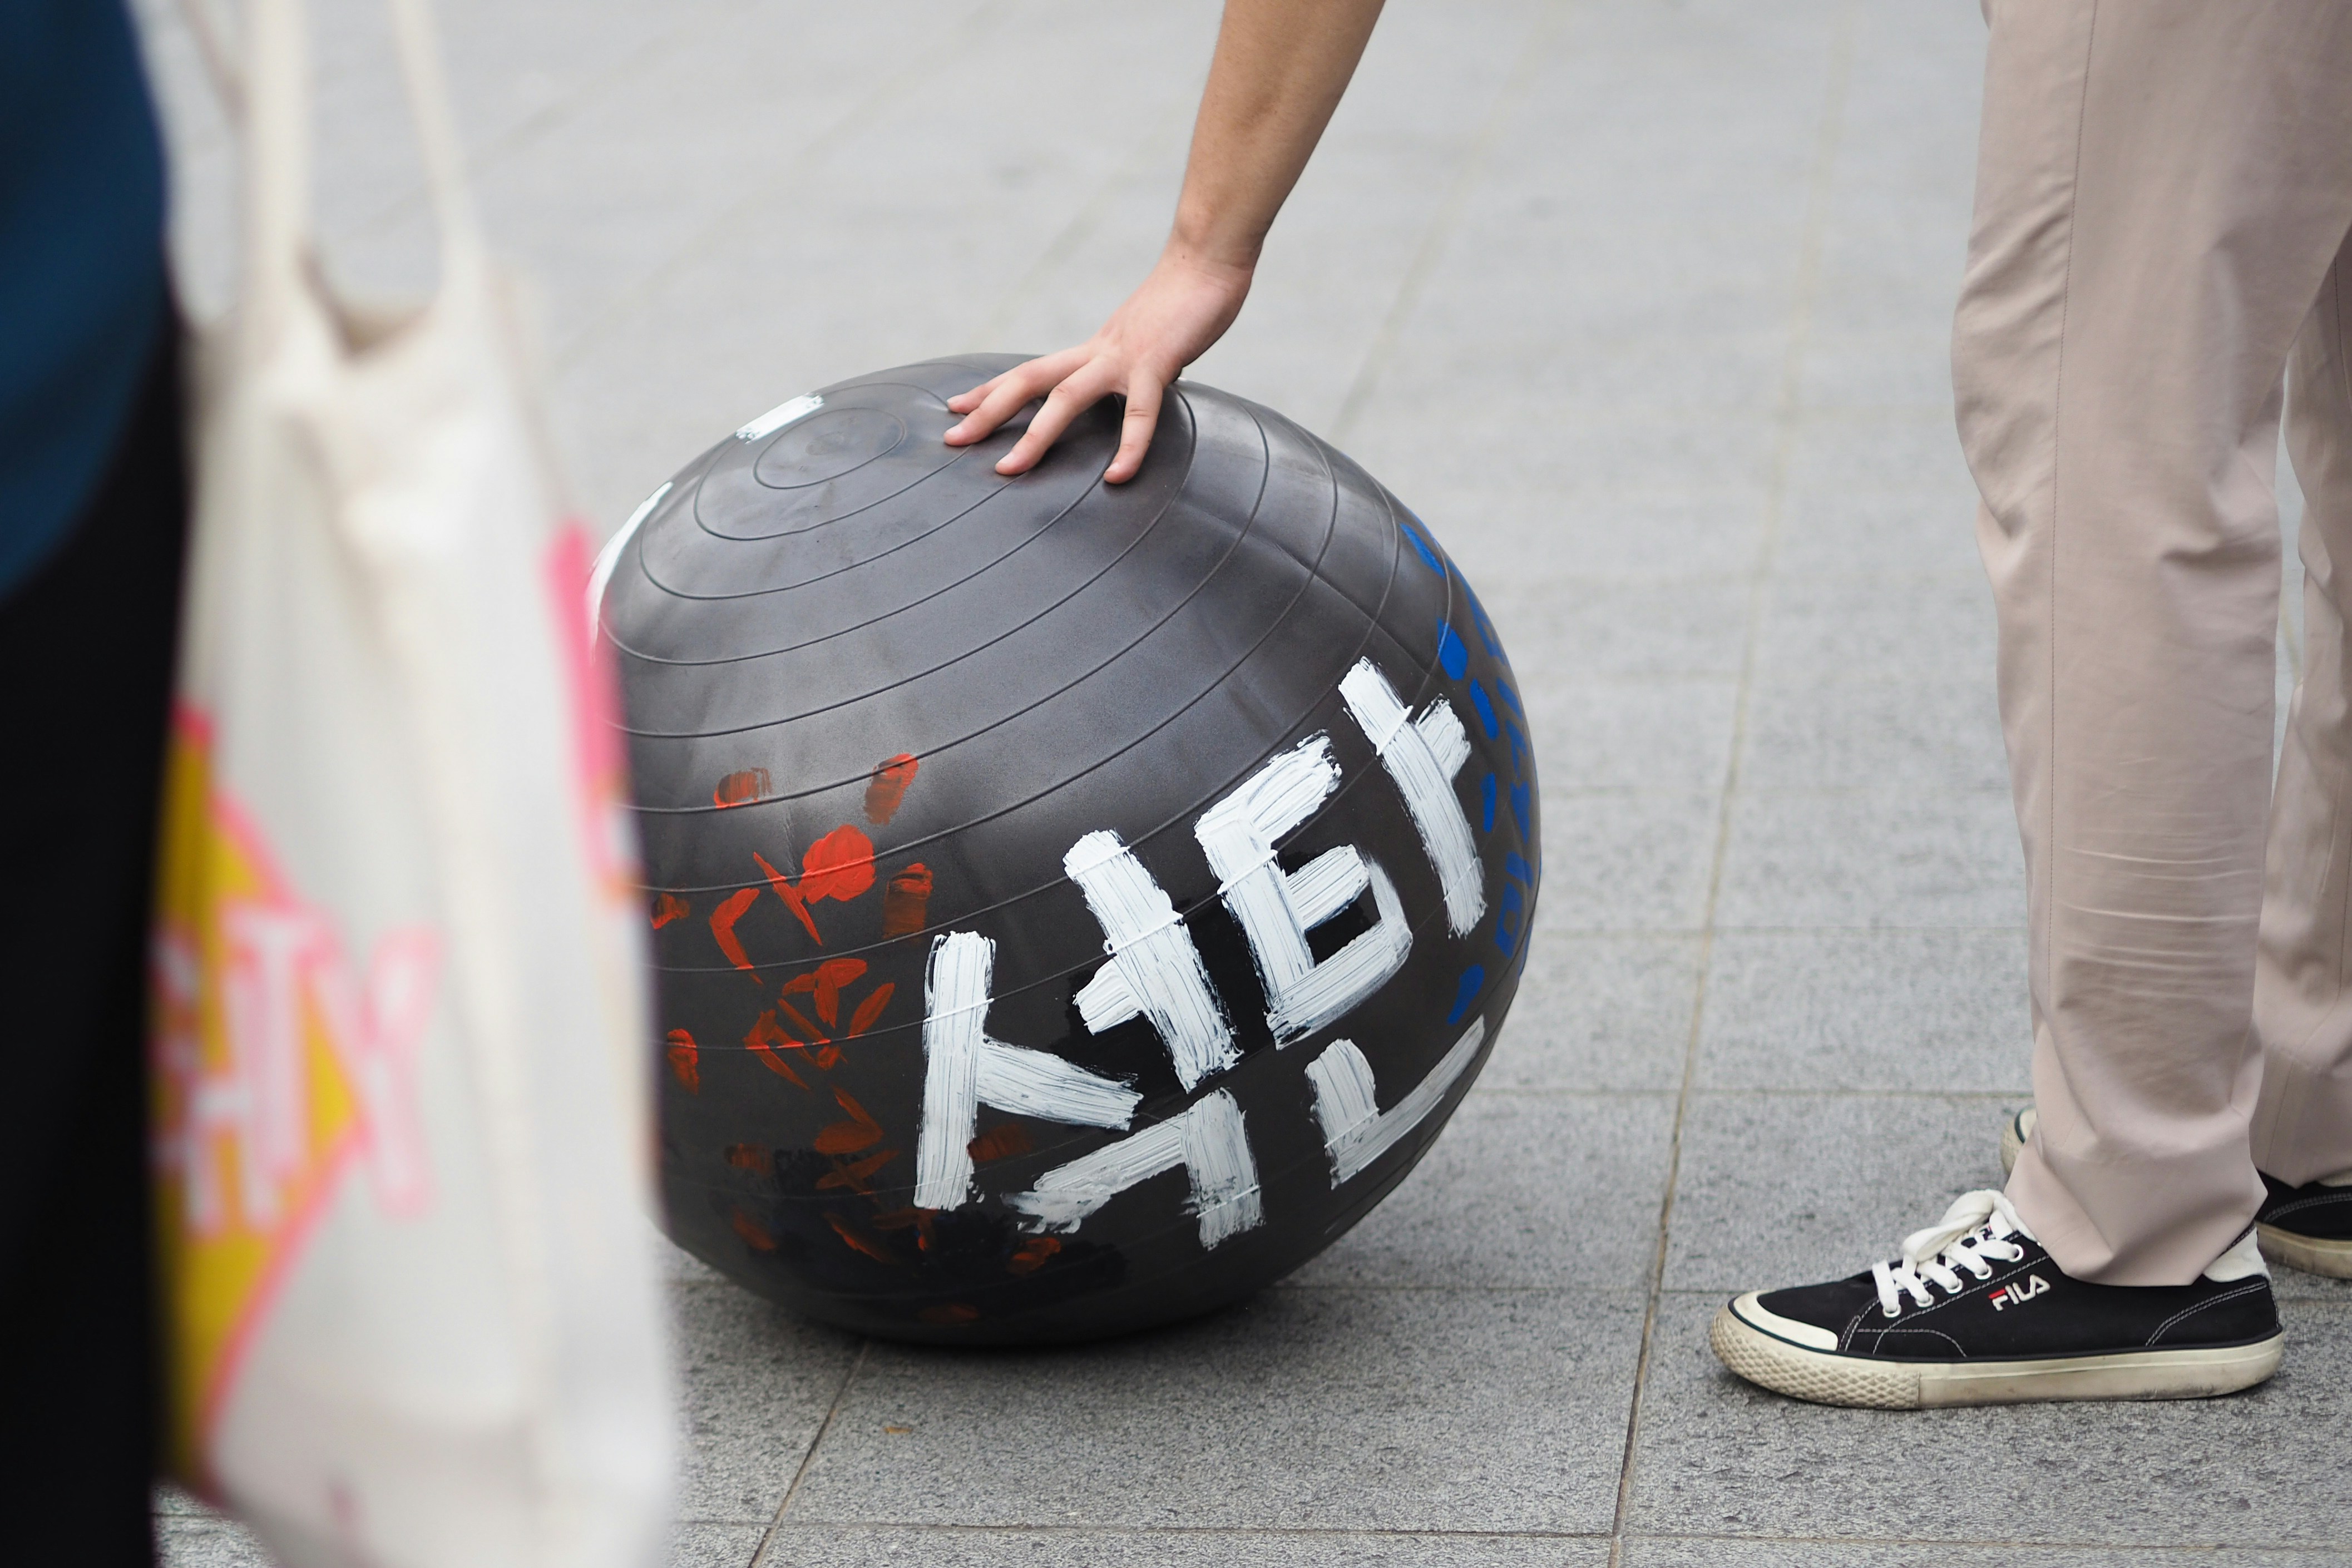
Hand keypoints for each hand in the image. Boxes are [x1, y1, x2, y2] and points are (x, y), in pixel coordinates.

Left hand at [944, 249, 1253, 482]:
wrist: (1208, 260)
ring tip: (1008, 471)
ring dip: (1035, 437)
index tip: (957, 406)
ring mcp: (1124, 357)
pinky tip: (1118, 477)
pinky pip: (1139, 412)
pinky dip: (1130, 448)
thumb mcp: (1146, 340)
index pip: (1032, 371)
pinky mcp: (1156, 362)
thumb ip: (1133, 368)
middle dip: (988, 411)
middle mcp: (1098, 351)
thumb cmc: (1185, 301)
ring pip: (1066, 399)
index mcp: (1094, 348)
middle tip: (953, 439)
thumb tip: (1136, 391)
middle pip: (1029, 381)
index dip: (991, 389)